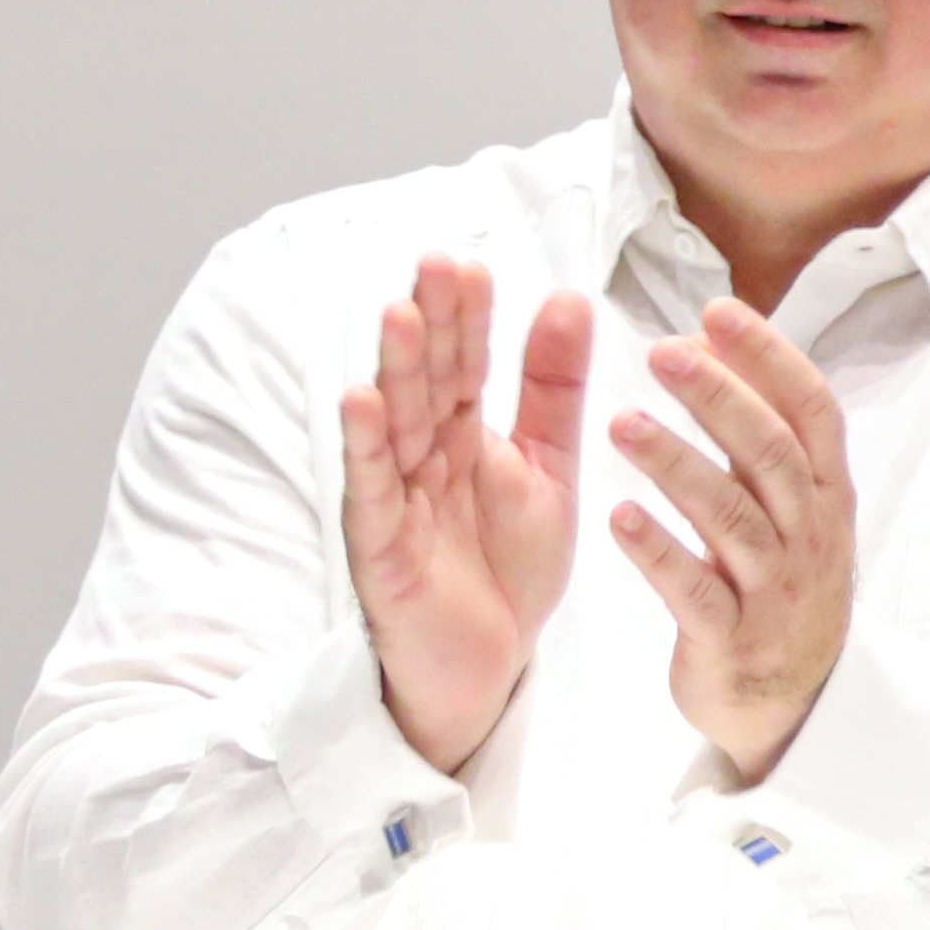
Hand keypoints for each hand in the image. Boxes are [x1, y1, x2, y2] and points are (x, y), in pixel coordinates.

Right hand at [338, 258, 593, 772]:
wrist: (489, 665)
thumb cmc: (507, 566)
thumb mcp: (548, 468)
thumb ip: (553, 390)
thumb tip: (568, 298)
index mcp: (464, 438)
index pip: (464, 366)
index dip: (467, 318)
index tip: (472, 265)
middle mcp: (422, 460)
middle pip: (425, 383)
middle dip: (431, 325)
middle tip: (437, 264)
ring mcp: (395, 501)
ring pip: (393, 427)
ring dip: (394, 372)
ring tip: (401, 315)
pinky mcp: (380, 549)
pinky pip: (371, 494)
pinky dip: (366, 449)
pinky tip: (361, 403)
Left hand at [604, 303, 857, 786]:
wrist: (797, 703)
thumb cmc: (782, 585)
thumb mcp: (795, 508)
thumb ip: (759, 436)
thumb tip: (709, 345)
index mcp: (823, 492)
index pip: (810, 409)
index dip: (769, 358)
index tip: (718, 311)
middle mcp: (807, 532)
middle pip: (770, 452)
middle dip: (720, 398)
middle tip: (662, 351)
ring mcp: (773, 587)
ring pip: (730, 516)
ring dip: (677, 466)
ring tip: (621, 423)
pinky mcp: (731, 638)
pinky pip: (694, 590)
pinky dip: (658, 553)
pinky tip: (618, 520)